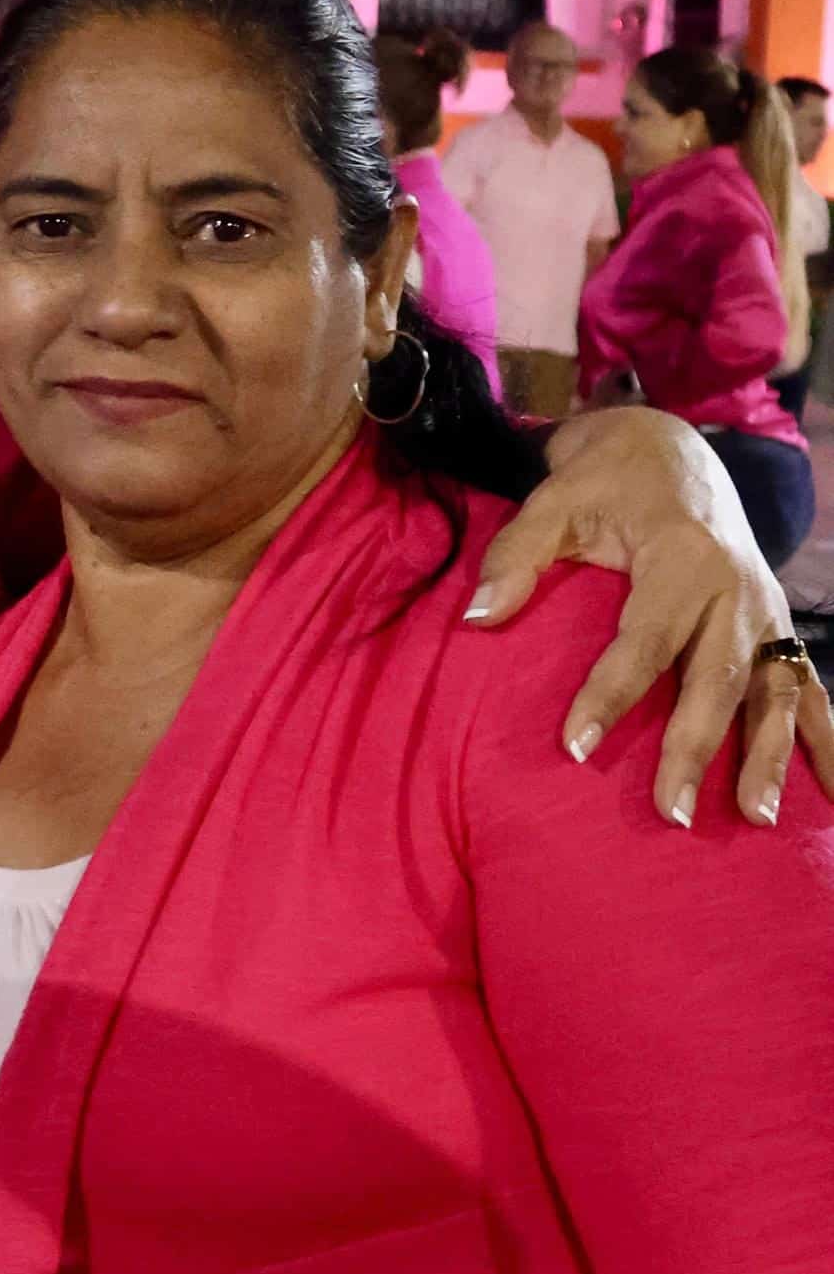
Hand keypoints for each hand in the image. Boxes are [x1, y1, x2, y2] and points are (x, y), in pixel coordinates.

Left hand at [467, 404, 833, 825]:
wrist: (673, 453)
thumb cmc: (606, 483)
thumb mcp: (554, 500)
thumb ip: (515, 556)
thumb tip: (476, 618)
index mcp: (683, 556)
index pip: (646, 637)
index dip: (611, 692)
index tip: (576, 746)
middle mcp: (738, 589)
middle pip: (718, 678)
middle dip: (695, 748)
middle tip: (670, 812)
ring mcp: (767, 612)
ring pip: (775, 692)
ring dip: (769, 757)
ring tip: (755, 819)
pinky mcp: (780, 629)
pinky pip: (809, 690)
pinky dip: (824, 741)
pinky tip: (830, 795)